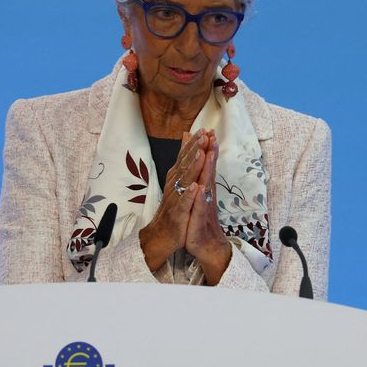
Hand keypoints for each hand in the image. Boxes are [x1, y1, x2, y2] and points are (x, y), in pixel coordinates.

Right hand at [138, 129, 209, 271]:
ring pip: (184, 181)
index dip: (194, 144)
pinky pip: (183, 204)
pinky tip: (195, 187)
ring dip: (192, 167)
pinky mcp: (177, 215)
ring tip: (200, 154)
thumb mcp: (179, 183)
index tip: (204, 129)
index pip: (185, 158)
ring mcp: (175, 200)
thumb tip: (186, 138)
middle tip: (204, 134)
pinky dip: (189, 195)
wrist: (162, 236)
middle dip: (194, 149)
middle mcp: (174, 186)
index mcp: (177, 179)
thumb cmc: (173, 208)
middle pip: (185, 165)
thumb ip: (183, 160)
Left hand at [185, 131, 231, 284]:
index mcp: (204, 190)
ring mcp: (204, 209)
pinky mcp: (199, 222)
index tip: (208, 131)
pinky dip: (199, 198)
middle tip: (212, 136)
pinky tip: (199, 188)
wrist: (208, 248)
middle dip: (210, 153)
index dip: (207, 149)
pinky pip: (199, 209)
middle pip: (208, 172)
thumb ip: (200, 181)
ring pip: (206, 187)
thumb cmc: (201, 222)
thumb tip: (200, 163)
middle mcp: (206, 197)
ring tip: (208, 154)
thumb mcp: (199, 199)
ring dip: (208, 170)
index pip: (206, 167)